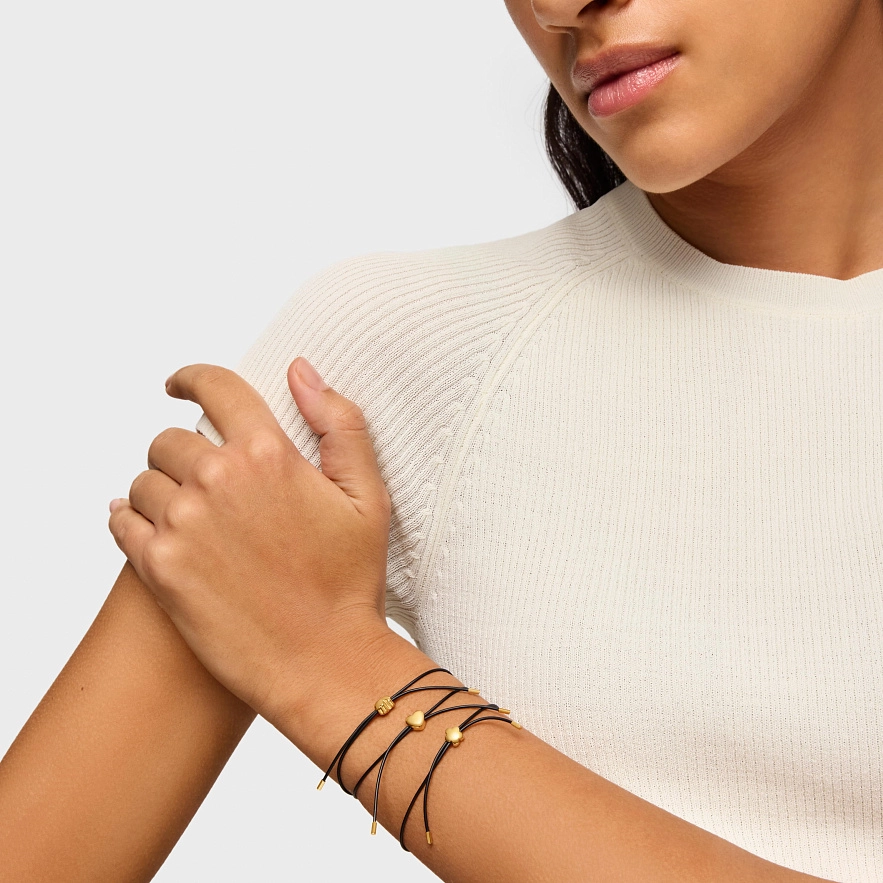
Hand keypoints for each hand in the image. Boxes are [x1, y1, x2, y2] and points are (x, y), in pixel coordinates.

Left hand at [107, 358, 393, 727]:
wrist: (323, 661)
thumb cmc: (349, 582)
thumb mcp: (367, 495)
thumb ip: (339, 423)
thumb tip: (302, 370)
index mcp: (267, 454)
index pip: (214, 387)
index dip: (190, 378)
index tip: (177, 385)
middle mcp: (217, 480)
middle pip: (169, 439)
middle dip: (183, 452)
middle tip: (204, 481)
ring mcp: (182, 524)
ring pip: (142, 480)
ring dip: (160, 490)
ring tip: (188, 516)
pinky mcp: (158, 567)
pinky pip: (120, 521)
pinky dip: (129, 520)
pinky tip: (150, 530)